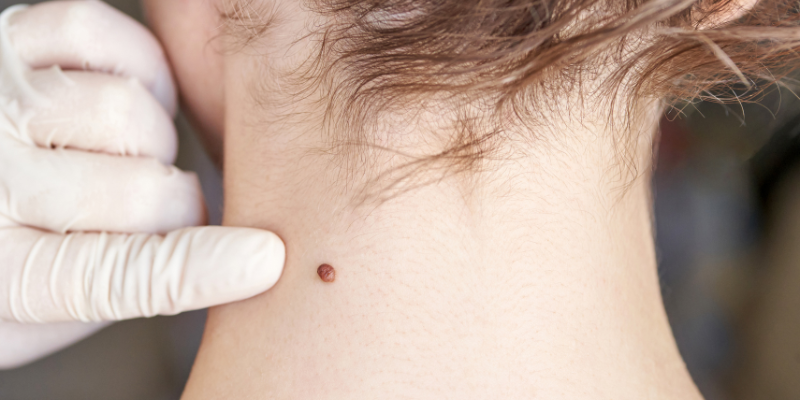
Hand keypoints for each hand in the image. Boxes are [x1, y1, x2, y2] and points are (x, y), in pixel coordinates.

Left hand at [0, 1, 283, 368]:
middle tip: (161, 210)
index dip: (203, 268)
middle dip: (178, 206)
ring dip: (152, 136)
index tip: (266, 259)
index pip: (119, 275)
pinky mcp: (3, 39)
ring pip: (129, 113)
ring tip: (129, 153)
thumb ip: (131, 282)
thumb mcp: (50, 308)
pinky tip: (122, 95)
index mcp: (1, 271)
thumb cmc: (0, 258)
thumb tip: (239, 258)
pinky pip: (96, 33)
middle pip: (145, 193)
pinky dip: (133, 63)